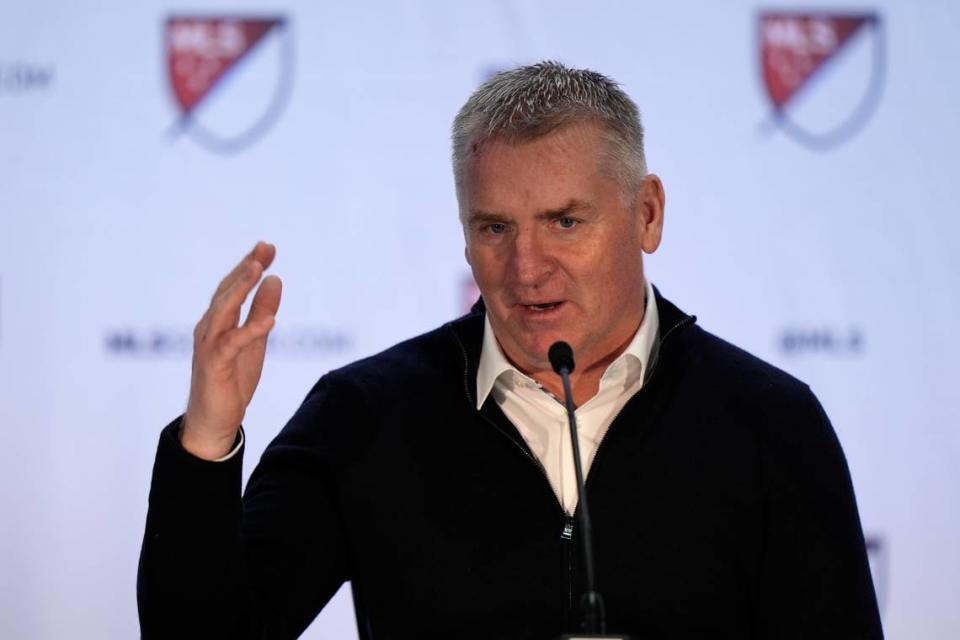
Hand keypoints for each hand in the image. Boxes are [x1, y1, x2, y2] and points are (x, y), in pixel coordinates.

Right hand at [181, 242, 281, 459]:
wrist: (214, 421)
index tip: (267, 246)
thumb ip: (261, 311)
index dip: (249, 266)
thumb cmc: (231, 380)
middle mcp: (209, 328)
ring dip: (241, 289)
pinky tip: (269, 321)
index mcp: (217, 321)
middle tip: (264, 248)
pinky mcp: (215, 366)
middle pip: (226, 291)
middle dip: (246, 268)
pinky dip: (250, 330)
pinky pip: (233, 344)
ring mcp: (209, 345)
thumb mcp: (254, 341)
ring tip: (259, 269)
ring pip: (224, 310)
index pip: (233, 287)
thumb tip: (275, 279)